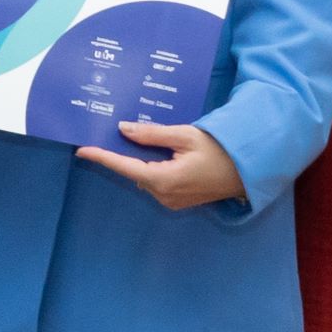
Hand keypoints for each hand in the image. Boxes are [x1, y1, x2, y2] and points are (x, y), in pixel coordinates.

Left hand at [76, 120, 246, 210]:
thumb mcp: (186, 136)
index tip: (82, 149)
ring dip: (142, 160)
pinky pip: (157, 182)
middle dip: (125, 154)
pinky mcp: (179, 201)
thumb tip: (123, 130)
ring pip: (145, 177)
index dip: (102, 157)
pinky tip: (160, 153)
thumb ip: (152, 134)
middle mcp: (164, 195)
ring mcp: (172, 201)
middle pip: (134, 172)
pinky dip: (154, 168)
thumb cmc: (221, 150)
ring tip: (141, 139)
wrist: (249, 171)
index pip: (125, 167)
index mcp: (164, 180)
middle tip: (114, 132)